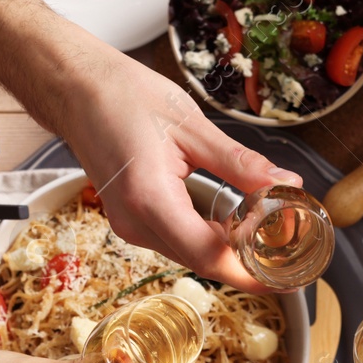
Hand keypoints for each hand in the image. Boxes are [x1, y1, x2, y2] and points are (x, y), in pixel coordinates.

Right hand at [60, 49, 301, 292]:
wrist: (75, 88)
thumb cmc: (124, 97)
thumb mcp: (192, 126)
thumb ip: (240, 163)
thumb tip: (284, 184)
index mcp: (150, 199)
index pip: (208, 256)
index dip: (250, 271)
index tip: (284, 274)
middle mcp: (135, 223)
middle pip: (202, 261)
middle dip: (246, 261)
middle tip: (287, 249)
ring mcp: (129, 225)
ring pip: (190, 254)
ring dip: (227, 248)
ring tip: (266, 227)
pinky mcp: (131, 220)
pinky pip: (176, 240)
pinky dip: (207, 235)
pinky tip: (231, 218)